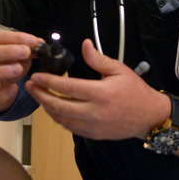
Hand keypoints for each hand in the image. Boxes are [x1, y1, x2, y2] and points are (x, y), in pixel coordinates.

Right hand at [0, 31, 42, 112]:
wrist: (1, 91)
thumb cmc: (10, 69)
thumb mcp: (21, 58)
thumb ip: (29, 50)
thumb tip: (40, 43)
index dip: (16, 37)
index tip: (34, 41)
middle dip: (7, 51)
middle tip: (26, 52)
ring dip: (1, 70)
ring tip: (19, 69)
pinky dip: (2, 93)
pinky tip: (13, 88)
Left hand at [25, 38, 168, 139]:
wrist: (149, 116)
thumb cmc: (134, 91)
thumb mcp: (119, 69)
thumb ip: (98, 59)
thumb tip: (84, 44)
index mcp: (100, 93)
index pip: (67, 87)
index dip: (47, 82)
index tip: (35, 77)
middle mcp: (93, 112)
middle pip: (58, 106)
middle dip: (40, 96)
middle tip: (30, 87)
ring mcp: (92, 126)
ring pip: (61, 119)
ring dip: (47, 108)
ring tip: (39, 96)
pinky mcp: (93, 135)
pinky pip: (69, 128)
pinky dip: (58, 118)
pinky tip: (54, 109)